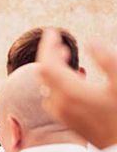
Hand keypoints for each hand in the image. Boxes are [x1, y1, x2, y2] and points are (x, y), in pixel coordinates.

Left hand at [36, 28, 116, 148]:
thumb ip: (108, 59)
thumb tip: (91, 42)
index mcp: (70, 93)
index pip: (47, 65)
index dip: (47, 45)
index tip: (52, 31)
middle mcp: (60, 105)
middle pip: (43, 75)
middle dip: (48, 55)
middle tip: (59, 42)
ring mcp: (62, 114)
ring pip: (47, 87)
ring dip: (53, 69)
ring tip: (64, 55)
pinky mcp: (67, 121)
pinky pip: (53, 97)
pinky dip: (57, 82)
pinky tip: (71, 78)